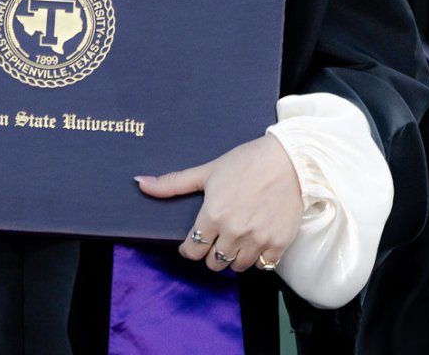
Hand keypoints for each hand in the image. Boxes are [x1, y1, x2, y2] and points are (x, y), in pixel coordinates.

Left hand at [136, 135, 302, 273]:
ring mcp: (257, 240)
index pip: (192, 251)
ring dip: (232, 256)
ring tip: (234, 238)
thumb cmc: (245, 162)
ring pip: (236, 267)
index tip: (192, 241)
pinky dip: (257, 258)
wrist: (289, 160)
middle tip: (215, 238)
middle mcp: (233, 232)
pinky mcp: (278, 244)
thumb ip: (173, 183)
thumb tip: (139, 182)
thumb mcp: (206, 171)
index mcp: (213, 215)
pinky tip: (255, 241)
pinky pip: (262, 266)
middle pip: (213, 263)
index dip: (189, 248)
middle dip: (210, 252)